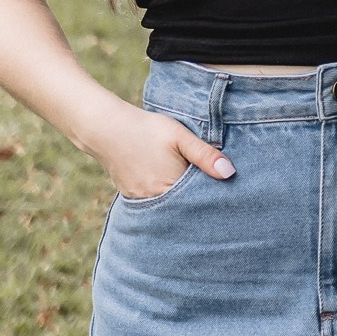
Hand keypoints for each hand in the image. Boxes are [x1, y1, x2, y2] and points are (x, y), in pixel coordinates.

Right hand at [80, 100, 233, 199]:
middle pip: (184, 207)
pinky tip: (171, 187)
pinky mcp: (132, 196)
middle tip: (212, 195)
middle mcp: (155, 200)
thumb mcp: (180, 137)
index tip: (226, 194)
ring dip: (180, 200)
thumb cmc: (146, 129)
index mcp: (170, 188)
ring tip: (192, 189)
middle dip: (197, 202)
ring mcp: (141, 201)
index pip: (199, 201)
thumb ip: (205, 155)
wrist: (106, 128)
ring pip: (169, 205)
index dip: (212, 197)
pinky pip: (154, 202)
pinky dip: (165, 197)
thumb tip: (230, 173)